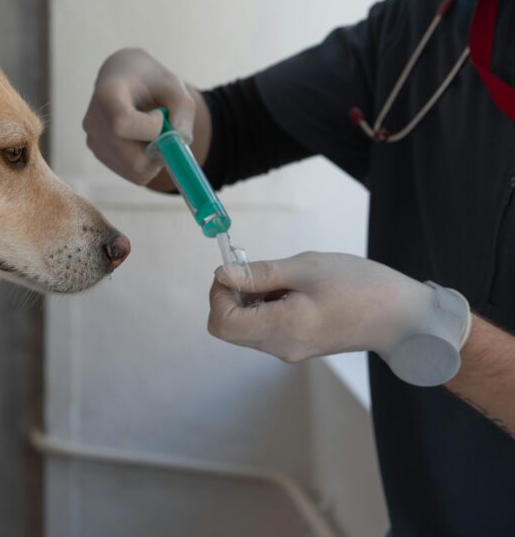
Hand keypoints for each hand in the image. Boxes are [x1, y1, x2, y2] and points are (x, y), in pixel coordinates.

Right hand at [83, 48, 196, 185]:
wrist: (123, 79)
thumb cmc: (149, 80)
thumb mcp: (174, 85)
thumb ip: (183, 110)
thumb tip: (180, 141)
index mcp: (107, 94)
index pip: (123, 124)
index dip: (151, 127)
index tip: (159, 113)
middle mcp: (93, 122)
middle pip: (132, 158)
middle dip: (158, 150)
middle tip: (164, 129)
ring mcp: (94, 141)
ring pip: (135, 170)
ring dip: (155, 157)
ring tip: (151, 131)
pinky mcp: (100, 155)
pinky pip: (133, 174)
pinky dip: (148, 163)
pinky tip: (143, 140)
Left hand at [208, 251, 471, 385]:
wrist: (402, 316)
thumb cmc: (359, 285)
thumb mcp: (305, 268)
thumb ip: (259, 274)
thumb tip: (221, 274)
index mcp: (282, 328)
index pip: (221, 323)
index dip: (218, 294)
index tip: (236, 271)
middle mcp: (281, 347)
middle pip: (230, 327)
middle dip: (232, 295)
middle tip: (259, 271)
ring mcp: (290, 351)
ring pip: (246, 327)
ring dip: (251, 300)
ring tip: (285, 280)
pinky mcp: (298, 346)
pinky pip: (265, 328)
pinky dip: (266, 307)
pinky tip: (293, 291)